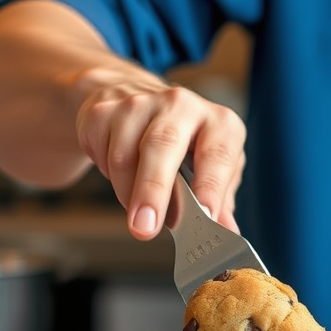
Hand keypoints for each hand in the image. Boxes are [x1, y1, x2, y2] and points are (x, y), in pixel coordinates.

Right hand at [74, 78, 246, 238]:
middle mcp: (182, 105)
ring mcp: (141, 103)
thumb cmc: (183, 141)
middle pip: (163, 145)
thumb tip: (227, 232)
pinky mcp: (105, 111)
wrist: (134, 98)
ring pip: (126, 156)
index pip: (218, 155)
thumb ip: (220, 201)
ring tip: (139, 213)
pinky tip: (121, 178)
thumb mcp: (211, 167)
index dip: (211, 186)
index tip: (206, 215)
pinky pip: (103, 155)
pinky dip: (110, 178)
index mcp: (218, 122)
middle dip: (154, 190)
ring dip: (129, 194)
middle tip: (145, 227)